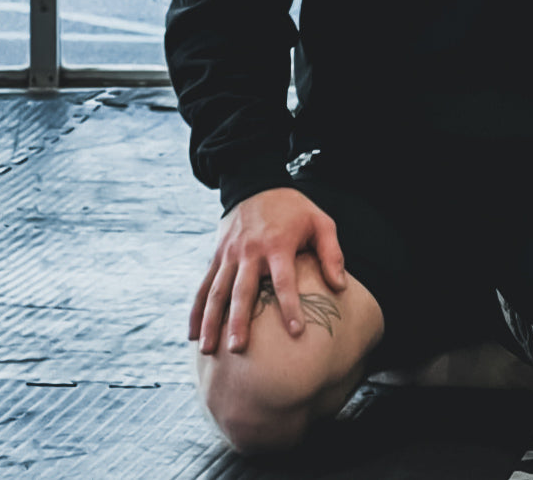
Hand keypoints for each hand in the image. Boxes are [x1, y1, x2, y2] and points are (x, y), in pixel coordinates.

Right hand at [191, 187, 345, 355]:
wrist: (255, 183)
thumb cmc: (293, 208)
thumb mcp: (320, 221)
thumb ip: (331, 253)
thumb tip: (340, 287)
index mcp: (277, 244)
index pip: (284, 280)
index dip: (290, 306)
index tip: (295, 332)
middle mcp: (250, 251)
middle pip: (242, 289)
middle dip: (239, 320)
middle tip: (238, 349)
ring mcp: (230, 253)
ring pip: (217, 291)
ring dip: (211, 321)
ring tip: (207, 350)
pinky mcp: (217, 255)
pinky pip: (204, 284)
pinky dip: (197, 309)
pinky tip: (192, 333)